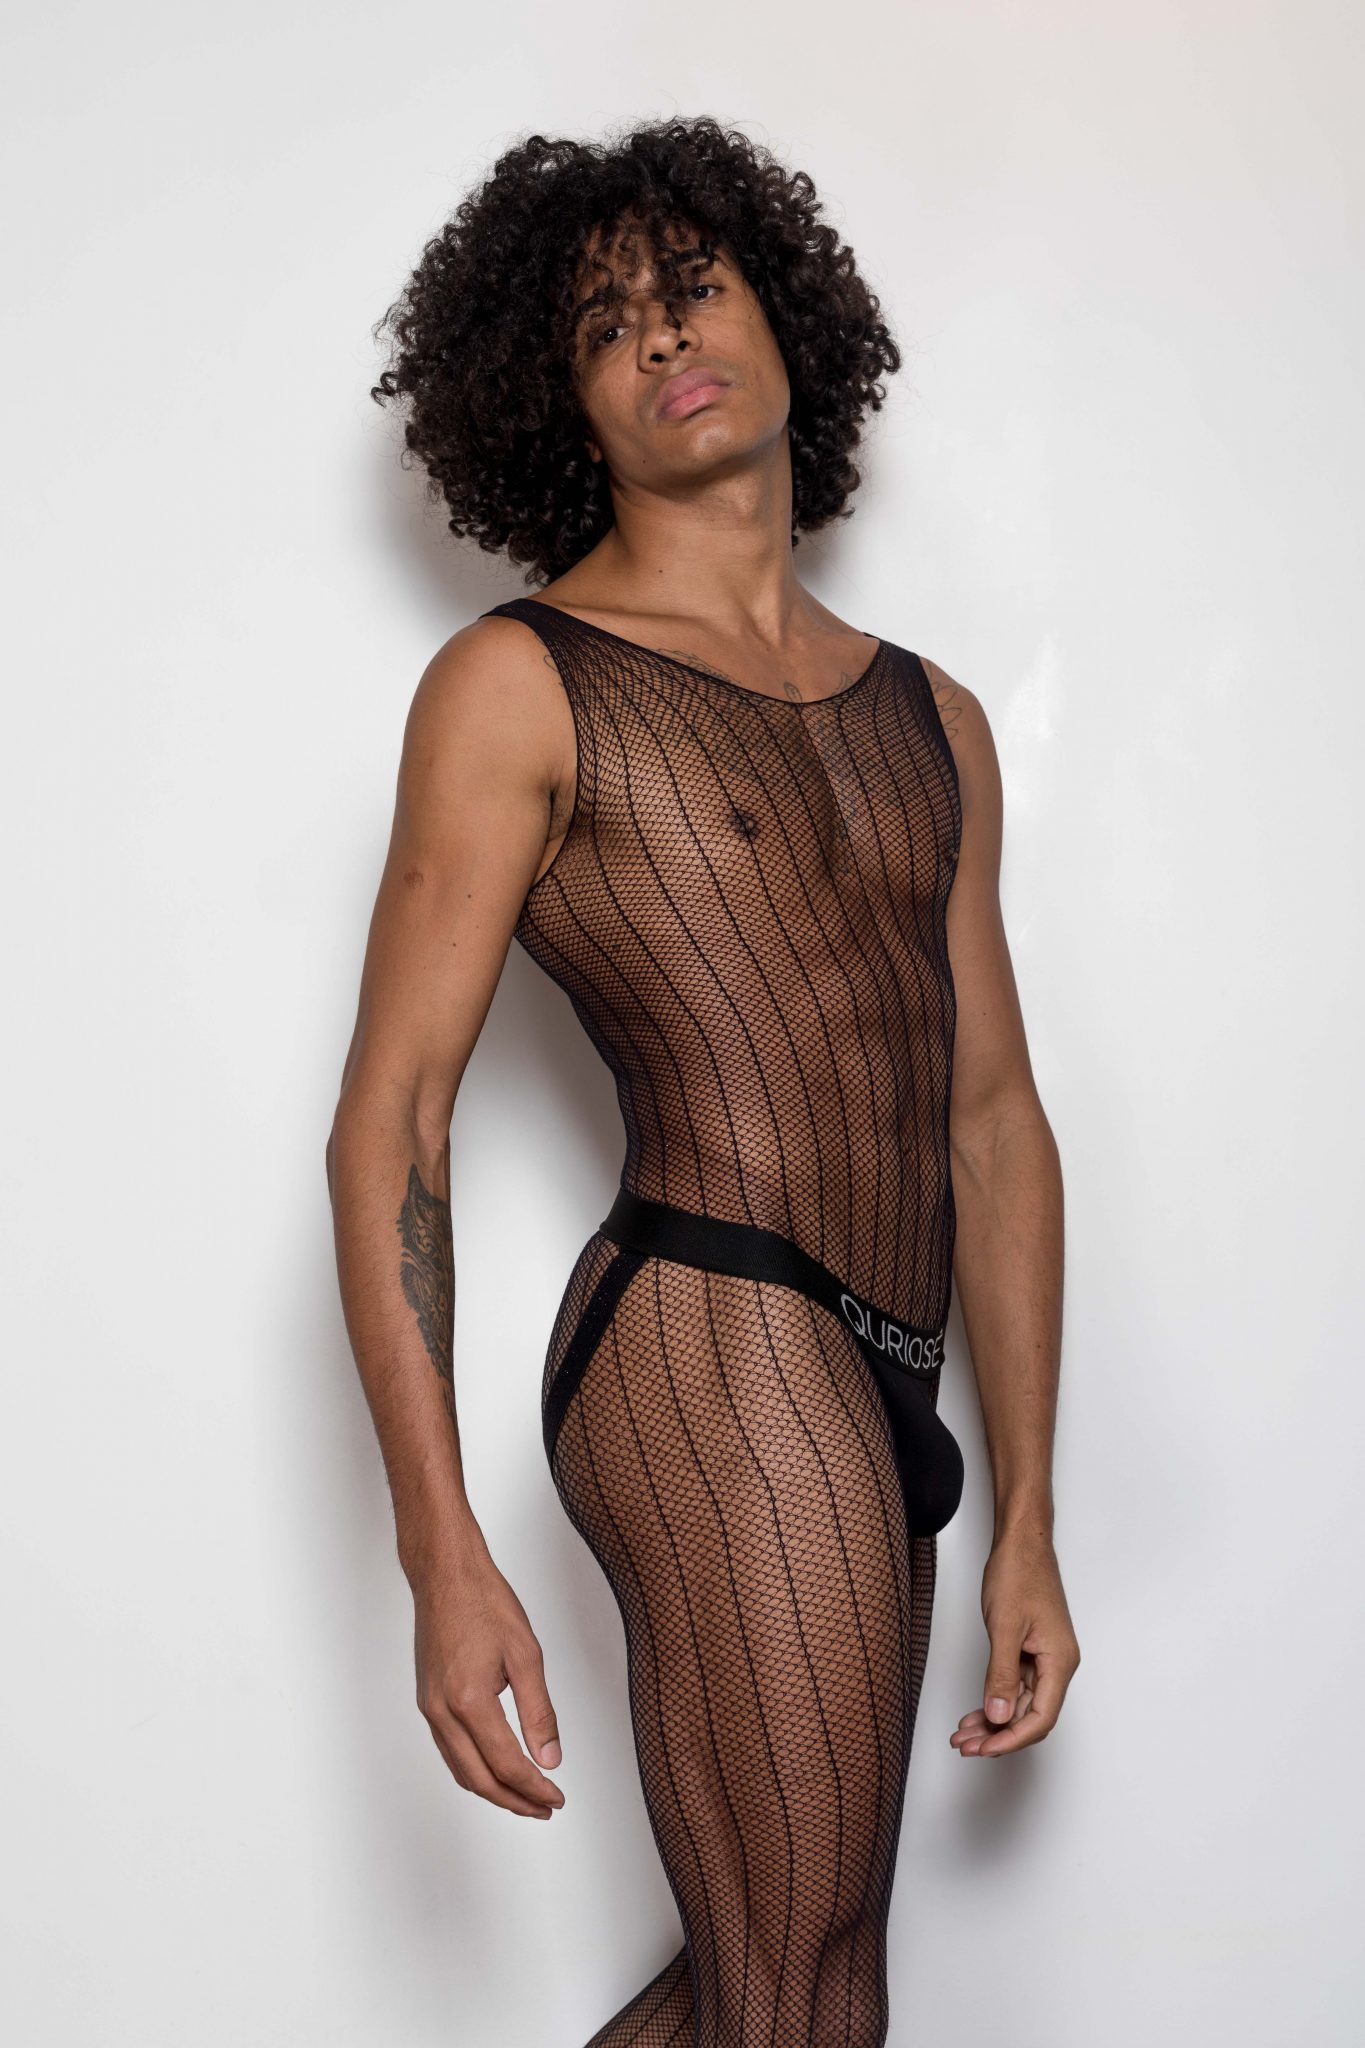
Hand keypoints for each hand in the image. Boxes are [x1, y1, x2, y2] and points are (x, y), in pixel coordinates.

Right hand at [412, 1540, 565, 1817]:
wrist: (445, 1575)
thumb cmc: (484, 1603)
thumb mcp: (526, 1654)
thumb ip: (539, 1712)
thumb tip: (550, 1758)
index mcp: (469, 1701)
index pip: (506, 1764)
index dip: (535, 1788)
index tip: (557, 1797)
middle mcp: (443, 1712)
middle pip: (479, 1779)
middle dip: (515, 1800)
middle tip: (546, 1807)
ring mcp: (430, 1708)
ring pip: (461, 1770)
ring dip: (494, 1790)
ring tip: (526, 1797)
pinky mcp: (427, 1701)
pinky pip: (450, 1751)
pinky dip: (474, 1770)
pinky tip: (495, 1769)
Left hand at [951, 1526, 1079, 1756]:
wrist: (1021, 1542)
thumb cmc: (1019, 1573)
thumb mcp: (1005, 1626)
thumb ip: (1002, 1675)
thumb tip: (1000, 1717)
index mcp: (1059, 1662)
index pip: (1040, 1718)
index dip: (1012, 1739)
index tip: (984, 1750)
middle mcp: (1056, 1665)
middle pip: (1030, 1716)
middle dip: (997, 1735)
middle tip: (964, 1746)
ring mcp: (1044, 1658)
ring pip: (1020, 1703)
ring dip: (993, 1721)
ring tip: (963, 1734)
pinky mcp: (1031, 1649)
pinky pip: (1014, 1686)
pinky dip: (995, 1699)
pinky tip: (975, 1711)